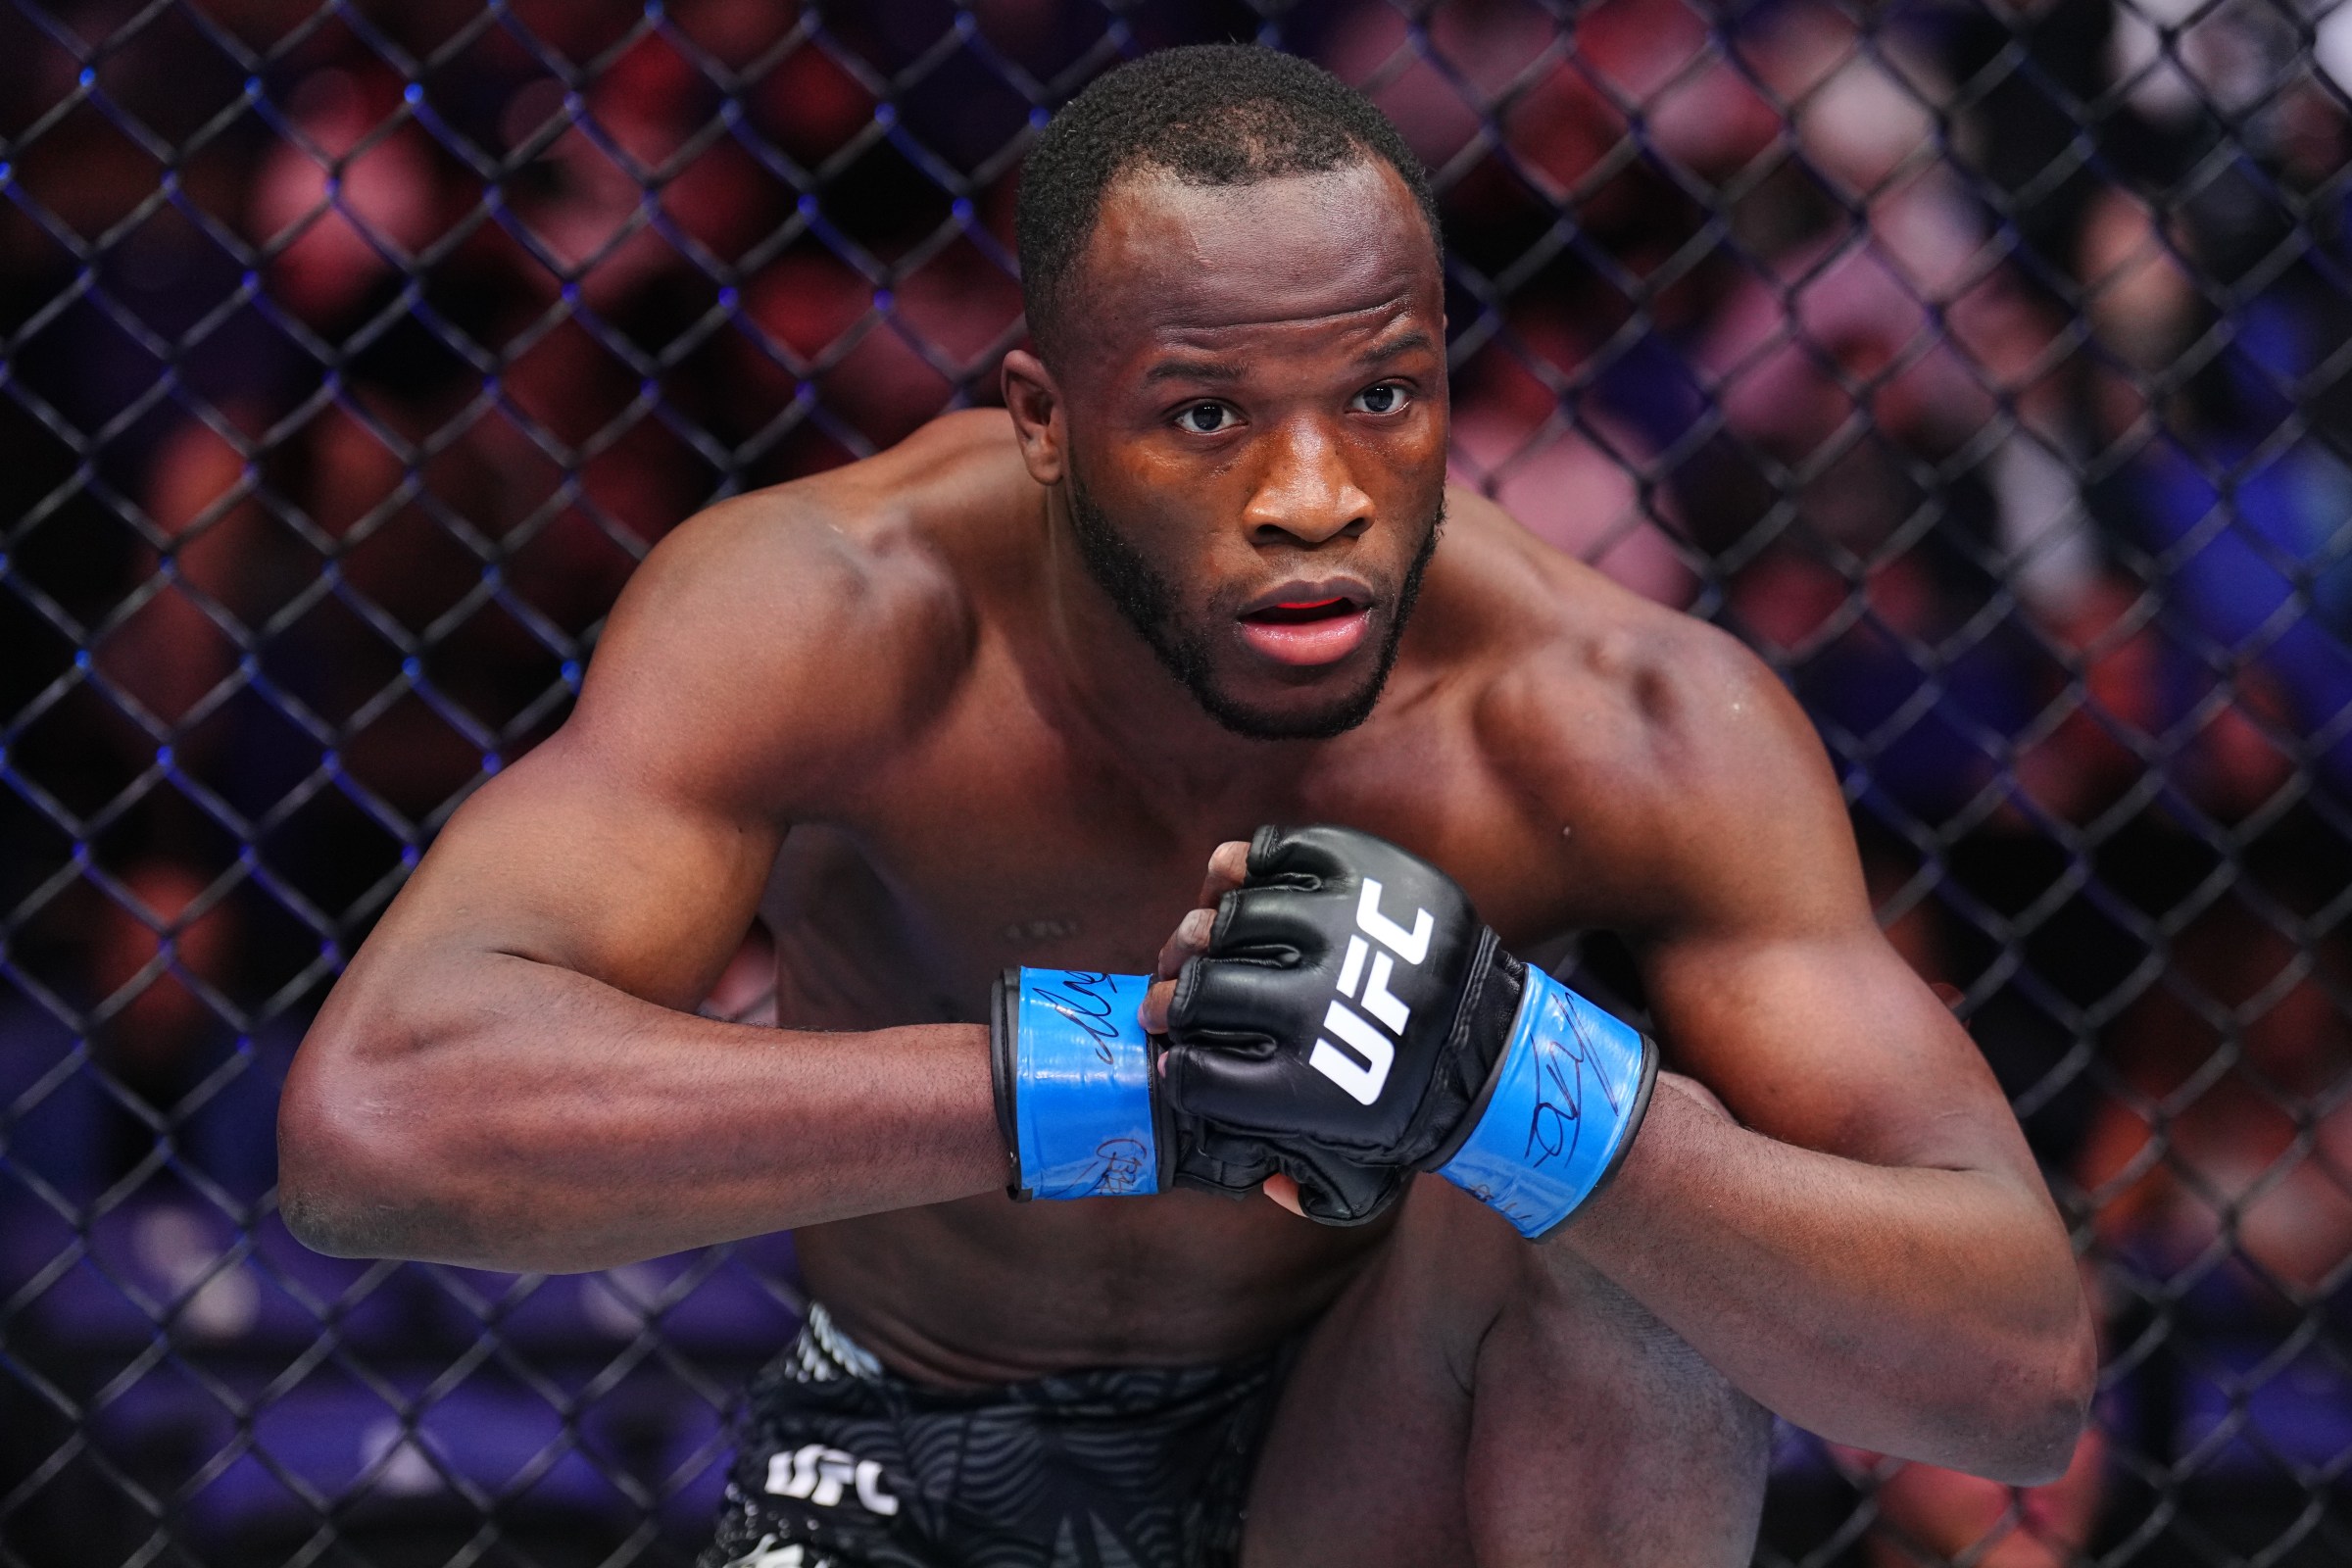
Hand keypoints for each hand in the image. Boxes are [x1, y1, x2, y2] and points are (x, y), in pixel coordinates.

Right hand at [1145, 839, 1405, 1224]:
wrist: (1495, 1047)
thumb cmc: (1412, 1109)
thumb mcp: (1366, 1176)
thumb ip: (1308, 1187)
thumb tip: (1264, 1181)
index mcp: (1312, 1089)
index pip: (1199, 1074)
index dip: (1174, 1066)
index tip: (1171, 1060)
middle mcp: (1324, 1005)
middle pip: (1201, 990)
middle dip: (1166, 999)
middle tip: (1161, 1002)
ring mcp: (1346, 928)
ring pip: (1232, 916)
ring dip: (1199, 933)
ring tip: (1197, 945)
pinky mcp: (1366, 871)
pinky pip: (1278, 849)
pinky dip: (1243, 865)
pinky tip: (1232, 886)